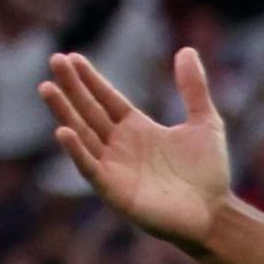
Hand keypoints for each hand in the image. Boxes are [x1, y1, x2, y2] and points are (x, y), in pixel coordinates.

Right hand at [42, 49, 233, 255]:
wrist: (216, 214)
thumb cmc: (209, 173)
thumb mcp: (205, 123)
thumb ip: (193, 89)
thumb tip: (187, 50)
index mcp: (136, 128)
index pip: (105, 99)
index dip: (90, 79)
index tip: (72, 57)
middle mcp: (119, 145)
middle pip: (89, 111)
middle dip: (71, 87)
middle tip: (54, 60)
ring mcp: (114, 167)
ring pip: (82, 135)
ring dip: (64, 112)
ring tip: (47, 88)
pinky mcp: (114, 190)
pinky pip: (90, 168)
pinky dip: (77, 151)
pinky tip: (64, 131)